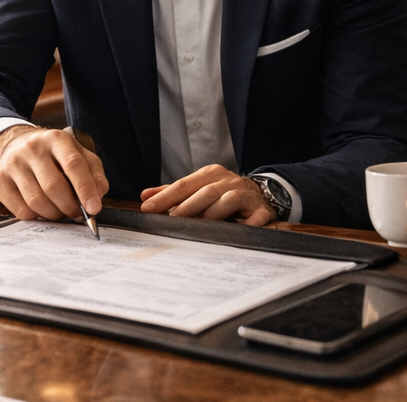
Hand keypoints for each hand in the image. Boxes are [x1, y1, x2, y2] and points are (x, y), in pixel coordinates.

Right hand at [0, 125, 108, 221]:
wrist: (14, 144)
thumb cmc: (52, 154)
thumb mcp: (77, 154)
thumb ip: (93, 173)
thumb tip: (98, 196)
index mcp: (56, 139)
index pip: (73, 164)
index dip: (85, 189)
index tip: (94, 209)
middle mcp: (32, 148)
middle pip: (53, 186)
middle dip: (70, 207)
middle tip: (77, 213)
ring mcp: (13, 164)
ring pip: (37, 201)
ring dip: (54, 214)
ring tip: (61, 211)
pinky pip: (21, 210)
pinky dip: (37, 216)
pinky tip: (42, 209)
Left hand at [139, 164, 274, 225]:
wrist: (260, 193)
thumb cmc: (222, 191)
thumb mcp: (199, 186)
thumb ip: (173, 192)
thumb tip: (146, 196)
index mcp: (211, 174)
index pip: (184, 184)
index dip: (166, 197)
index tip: (148, 208)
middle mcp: (228, 181)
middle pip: (205, 192)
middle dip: (187, 206)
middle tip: (171, 220)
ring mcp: (246, 195)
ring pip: (228, 201)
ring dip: (212, 214)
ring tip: (198, 227)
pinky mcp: (260, 210)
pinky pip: (254, 218)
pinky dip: (246, 225)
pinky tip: (234, 232)